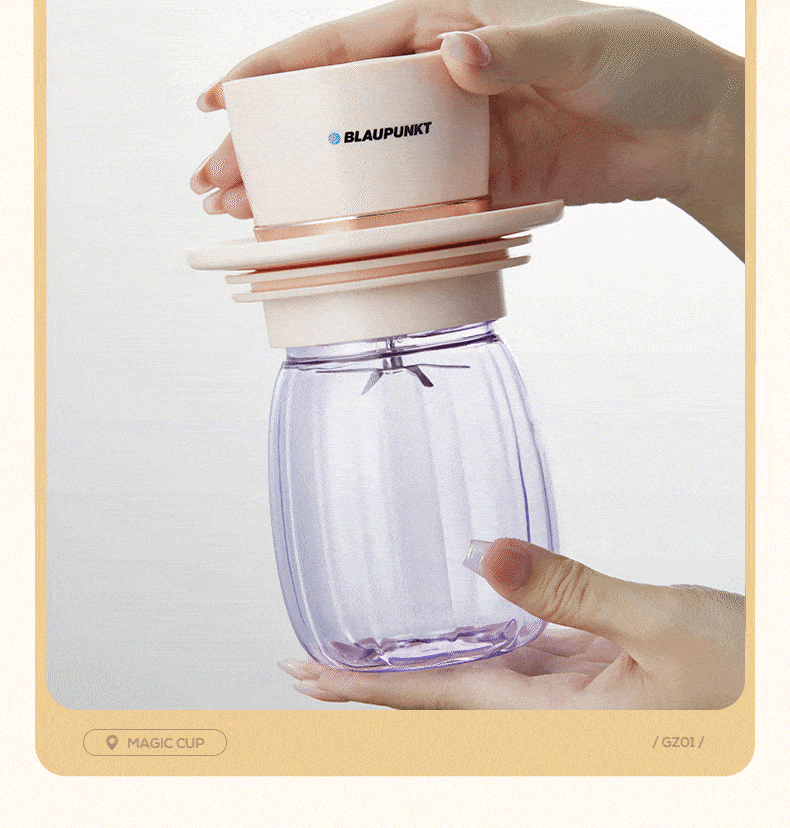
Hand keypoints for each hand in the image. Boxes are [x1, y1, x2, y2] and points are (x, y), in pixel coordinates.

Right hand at [190, 0, 743, 257]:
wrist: (686, 129)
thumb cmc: (641, 61)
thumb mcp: (581, 45)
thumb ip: (513, 51)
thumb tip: (453, 55)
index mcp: (448, 18)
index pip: (342, 44)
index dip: (275, 69)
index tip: (219, 98)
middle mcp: (438, 70)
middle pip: (334, 107)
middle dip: (271, 141)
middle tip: (214, 180)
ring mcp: (452, 128)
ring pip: (360, 159)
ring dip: (304, 188)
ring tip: (244, 216)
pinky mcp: (475, 176)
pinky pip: (408, 199)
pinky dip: (364, 220)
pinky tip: (321, 241)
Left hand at [278, 538, 744, 709]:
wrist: (774, 687)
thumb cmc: (744, 675)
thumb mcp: (661, 626)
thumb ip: (571, 592)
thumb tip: (485, 555)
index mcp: (560, 721)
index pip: (439, 705)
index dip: (368, 692)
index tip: (309, 677)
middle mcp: (553, 716)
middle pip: (441, 701)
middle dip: (373, 685)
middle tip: (307, 664)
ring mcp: (570, 696)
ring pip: (474, 679)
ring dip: (416, 664)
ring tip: (360, 646)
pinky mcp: (590, 673)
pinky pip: (517, 657)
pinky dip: (474, 639)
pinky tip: (453, 621)